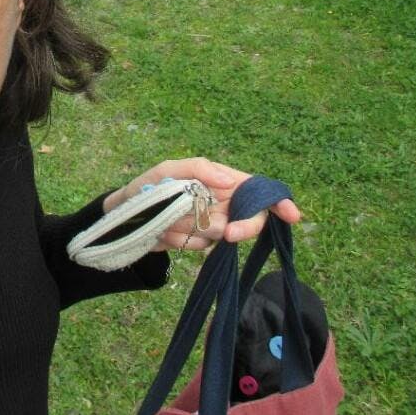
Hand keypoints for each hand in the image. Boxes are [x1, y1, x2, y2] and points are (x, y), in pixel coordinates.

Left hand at [101, 157, 300, 251]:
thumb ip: (199, 168)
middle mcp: (222, 203)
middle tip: (227, 232)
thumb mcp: (168, 169)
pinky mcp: (198, 243)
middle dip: (243, 227)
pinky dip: (181, 238)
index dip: (278, 202)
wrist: (123, 215)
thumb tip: (227, 180)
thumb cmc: (148, 186)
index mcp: (221, 180)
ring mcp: (212, 225)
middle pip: (250, 218)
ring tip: (169, 216)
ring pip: (222, 234)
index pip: (258, 189)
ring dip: (193, 227)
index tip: (291, 215)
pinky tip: (164, 229)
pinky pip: (201, 246)